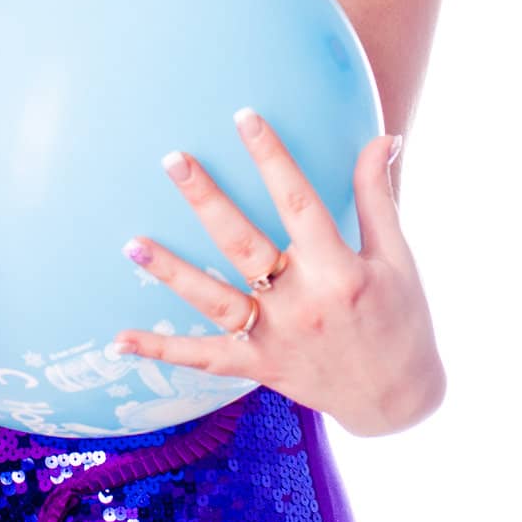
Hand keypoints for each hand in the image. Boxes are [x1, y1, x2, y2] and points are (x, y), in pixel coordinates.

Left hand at [112, 108, 445, 436]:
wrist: (400, 403)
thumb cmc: (401, 320)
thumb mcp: (398, 258)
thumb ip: (378, 196)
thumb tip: (385, 137)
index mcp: (339, 271)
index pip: (299, 202)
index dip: (273, 158)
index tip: (245, 118)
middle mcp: (302, 304)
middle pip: (244, 244)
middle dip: (207, 199)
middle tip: (174, 160)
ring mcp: (275, 338)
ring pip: (214, 299)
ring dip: (170, 271)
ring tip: (131, 243)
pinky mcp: (259, 367)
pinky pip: (204, 357)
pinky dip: (162, 350)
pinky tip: (119, 340)